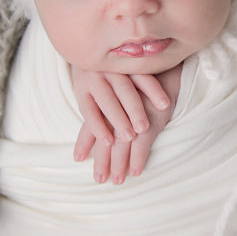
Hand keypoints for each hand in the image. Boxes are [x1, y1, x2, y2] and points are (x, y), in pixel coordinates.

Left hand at [71, 65, 181, 183]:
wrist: (158, 56)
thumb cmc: (133, 73)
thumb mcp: (116, 84)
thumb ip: (103, 103)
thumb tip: (89, 123)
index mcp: (101, 91)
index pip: (90, 121)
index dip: (84, 140)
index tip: (78, 158)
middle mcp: (113, 97)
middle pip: (106, 136)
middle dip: (103, 159)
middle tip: (102, 180)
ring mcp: (133, 106)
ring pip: (123, 139)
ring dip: (121, 161)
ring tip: (121, 179)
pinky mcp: (152, 110)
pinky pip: (145, 137)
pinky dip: (139, 156)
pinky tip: (136, 169)